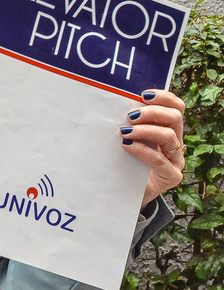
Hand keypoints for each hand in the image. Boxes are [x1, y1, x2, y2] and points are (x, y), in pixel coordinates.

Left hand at [121, 90, 186, 205]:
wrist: (123, 194)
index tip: (143, 95)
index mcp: (168, 130)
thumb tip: (113, 104)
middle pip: (175, 118)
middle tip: (131, 115)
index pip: (176, 108)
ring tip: (125, 132)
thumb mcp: (127, 139)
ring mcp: (175, 160)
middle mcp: (175, 143)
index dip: (164, 98)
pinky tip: (127, 146)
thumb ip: (128, 125)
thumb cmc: (123, 162)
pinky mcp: (170, 177)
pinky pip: (160, 160)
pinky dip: (143, 150)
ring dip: (146, 130)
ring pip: (170, 137)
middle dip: (152, 112)